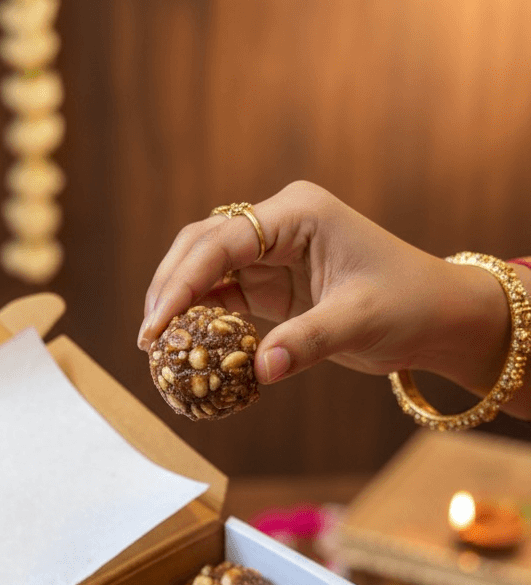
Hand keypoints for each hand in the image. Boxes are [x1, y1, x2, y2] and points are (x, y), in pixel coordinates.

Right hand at [137, 181, 510, 401]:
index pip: (221, 242)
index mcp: (297, 214)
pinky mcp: (271, 284)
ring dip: (178, 304)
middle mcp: (278, 225)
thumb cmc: (409, 304)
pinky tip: (186, 347)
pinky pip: (222, 295)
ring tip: (156, 346)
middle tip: (147, 339)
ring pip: (204, 269)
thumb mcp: (359, 322)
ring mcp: (271, 253)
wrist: (438, 316)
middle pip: (200, 246)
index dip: (182, 283)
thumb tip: (258, 370)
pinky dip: (201, 319)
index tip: (157, 326)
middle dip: (169, 290)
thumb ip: (306, 342)